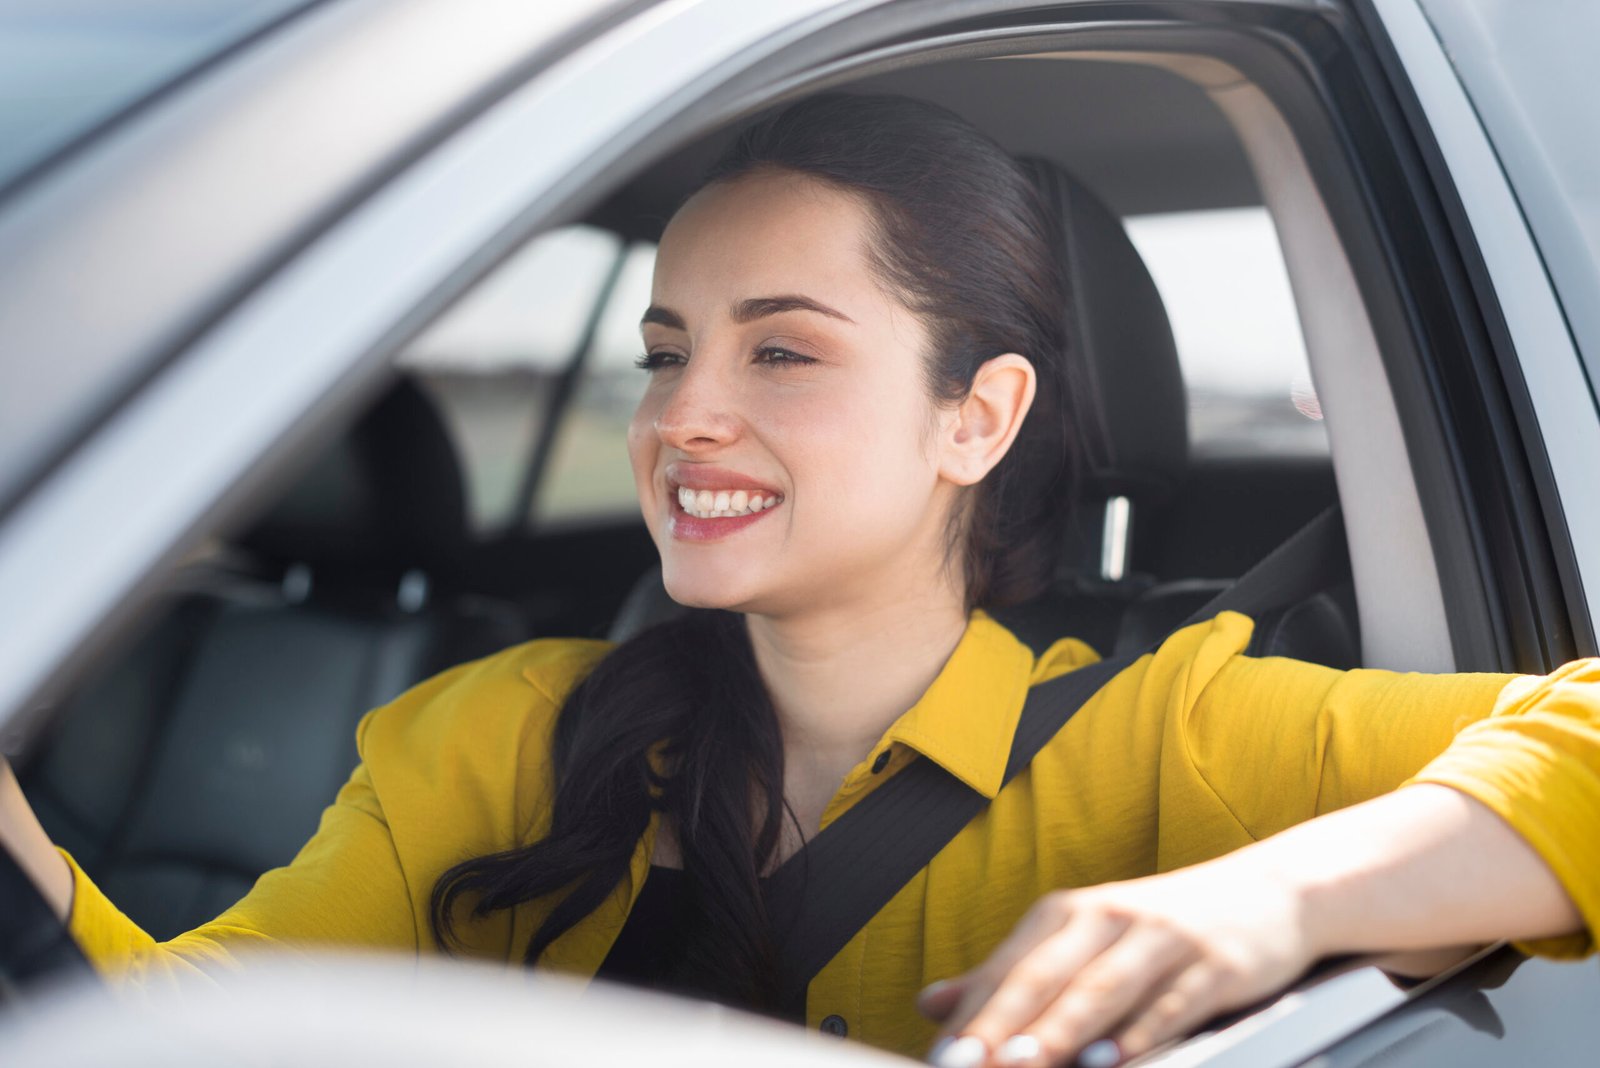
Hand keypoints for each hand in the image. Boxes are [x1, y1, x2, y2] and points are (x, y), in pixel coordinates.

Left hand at [919, 857, 1314, 1067]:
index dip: (972, 1014)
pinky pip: (1172, 1004)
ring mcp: (1163, 938)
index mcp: (1068, 913)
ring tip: (1024, 1063)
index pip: (1008, 967)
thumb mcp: (1083, 940)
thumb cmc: (1161, 929)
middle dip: (1003, 1024)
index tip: (940, 1056)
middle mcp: (1109, 917)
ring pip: (1102, 988)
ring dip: (1060, 1030)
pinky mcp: (1214, 963)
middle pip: (1046, 976)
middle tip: (968, 1064)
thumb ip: (1011, 975)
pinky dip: (1140, 1034)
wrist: (1270, 892)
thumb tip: (931, 1004)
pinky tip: (1115, 1060)